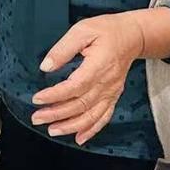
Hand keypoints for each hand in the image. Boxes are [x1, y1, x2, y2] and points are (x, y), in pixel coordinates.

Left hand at [31, 13, 145, 144]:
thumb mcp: (82, 31)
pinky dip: (92, 130)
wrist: (133, 36)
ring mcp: (112, 92)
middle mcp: (107, 83)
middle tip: (37, 118)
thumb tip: (46, 66)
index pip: (74, 87)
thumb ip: (63, 49)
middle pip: (80, 105)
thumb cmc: (107, 30)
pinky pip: (104, 117)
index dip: (55, 96)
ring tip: (52, 130)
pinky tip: (79, 138)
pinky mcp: (114, 96)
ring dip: (71, 126)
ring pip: (91, 115)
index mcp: (98, 66)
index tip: (37, 99)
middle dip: (57, 114)